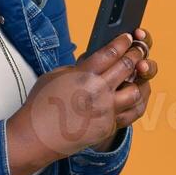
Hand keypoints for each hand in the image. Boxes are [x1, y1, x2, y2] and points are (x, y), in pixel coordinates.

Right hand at [5, 30, 155, 174]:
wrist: (36, 136)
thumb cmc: (41, 105)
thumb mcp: (55, 75)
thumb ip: (78, 68)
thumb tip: (94, 64)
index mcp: (84, 75)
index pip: (111, 52)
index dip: (123, 42)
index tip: (128, 38)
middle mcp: (98, 91)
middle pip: (127, 66)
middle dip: (136, 54)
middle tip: (139, 50)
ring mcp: (105, 111)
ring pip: (135, 92)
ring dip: (136, 82)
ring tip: (134, 78)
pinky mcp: (107, 127)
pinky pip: (128, 114)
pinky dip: (130, 104)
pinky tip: (129, 98)